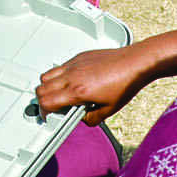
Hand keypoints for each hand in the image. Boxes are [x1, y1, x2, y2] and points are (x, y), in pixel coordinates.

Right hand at [38, 43, 153, 123]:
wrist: (135, 63)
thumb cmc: (126, 83)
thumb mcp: (109, 110)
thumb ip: (92, 118)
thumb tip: (83, 119)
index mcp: (78, 91)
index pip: (46, 102)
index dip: (44, 112)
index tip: (48, 115)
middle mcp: (72, 76)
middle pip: (41, 88)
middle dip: (43, 100)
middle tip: (52, 107)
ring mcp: (74, 64)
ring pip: (47, 75)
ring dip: (48, 86)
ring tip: (59, 93)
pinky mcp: (79, 57)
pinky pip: (60, 66)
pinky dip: (58, 76)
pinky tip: (71, 82)